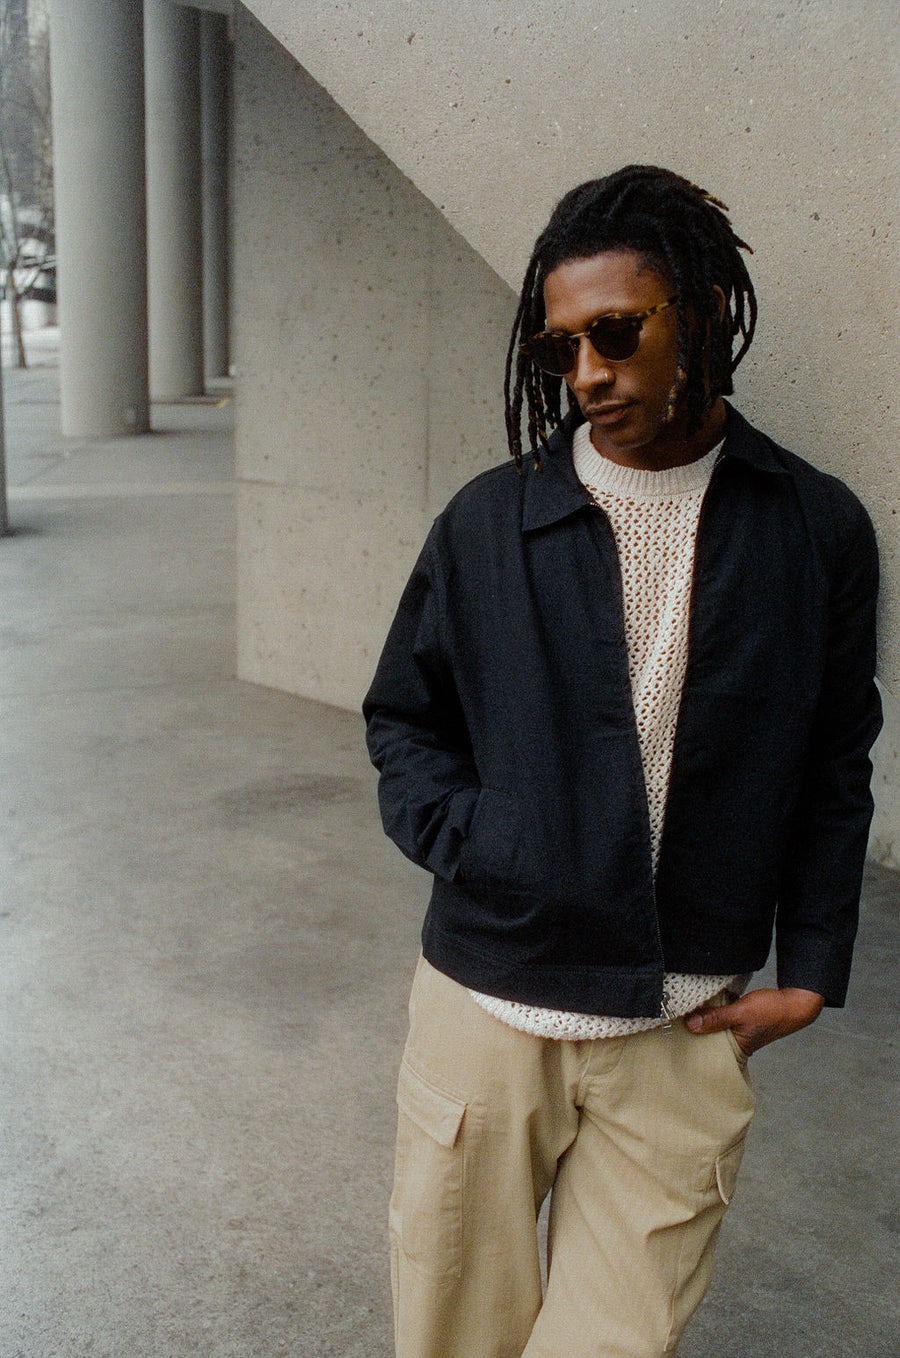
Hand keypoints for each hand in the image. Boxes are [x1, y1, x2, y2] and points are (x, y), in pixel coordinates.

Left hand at [685, 987, 824, 1057]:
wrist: (795, 1002)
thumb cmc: (772, 1011)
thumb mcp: (741, 1013)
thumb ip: (717, 1018)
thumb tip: (691, 1024)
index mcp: (737, 1050)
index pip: (708, 1052)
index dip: (691, 1046)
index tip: (671, 1038)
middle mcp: (736, 1044)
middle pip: (708, 1039)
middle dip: (694, 1032)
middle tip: (670, 1024)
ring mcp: (737, 1031)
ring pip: (713, 1027)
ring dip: (703, 1019)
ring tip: (680, 1013)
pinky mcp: (738, 1020)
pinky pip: (720, 1017)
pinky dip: (712, 1012)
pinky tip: (699, 1005)